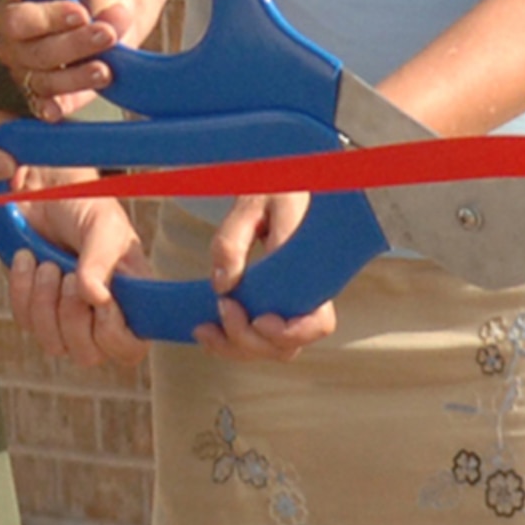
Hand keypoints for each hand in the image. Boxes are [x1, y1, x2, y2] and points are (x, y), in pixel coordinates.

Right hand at [0, 0, 125, 121]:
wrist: (111, 19)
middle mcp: (12, 46)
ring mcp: (25, 75)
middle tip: (106, 35)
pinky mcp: (45, 98)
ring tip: (105, 69)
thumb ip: (103, 6)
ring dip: (76, 77)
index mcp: (11, 12)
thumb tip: (114, 21)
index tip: (82, 14)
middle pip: (34, 53)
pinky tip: (60, 110)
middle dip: (72, 45)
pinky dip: (52, 109)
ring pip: (43, 82)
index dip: (48, 19)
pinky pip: (44, 107)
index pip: (17, 20)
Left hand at [9, 184, 150, 367]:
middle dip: (72, 316)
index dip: (115, 336)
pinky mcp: (35, 307)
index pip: (131, 348)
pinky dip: (22, 289)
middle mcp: (100, 314)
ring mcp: (66, 314)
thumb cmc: (85, 206)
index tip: (102, 303)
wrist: (45, 190)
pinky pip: (25, 321)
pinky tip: (27, 259)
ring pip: (53, 344)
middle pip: (88, 354)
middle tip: (69, 274)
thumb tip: (98, 298)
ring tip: (47, 263)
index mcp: (130, 298)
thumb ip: (101, 260)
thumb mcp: (102, 225)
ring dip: (45, 302)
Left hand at [194, 192, 336, 361]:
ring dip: (237, 346)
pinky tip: (208, 329)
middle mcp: (307, 294)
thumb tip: (223, 286)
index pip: (318, 323)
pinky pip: (258, 336)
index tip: (259, 319)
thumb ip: (233, 241)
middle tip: (221, 309)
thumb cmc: (275, 186)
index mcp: (315, 269)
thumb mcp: (253, 202)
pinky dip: (232, 340)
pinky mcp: (272, 302)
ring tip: (205, 329)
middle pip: (287, 346)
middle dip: (249, 340)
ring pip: (271, 348)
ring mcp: (289, 301)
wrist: (281, 176)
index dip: (290, 333)